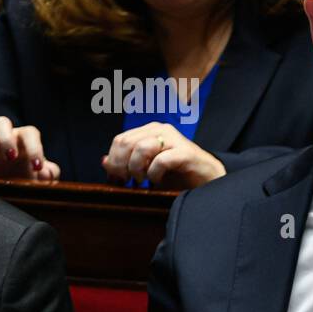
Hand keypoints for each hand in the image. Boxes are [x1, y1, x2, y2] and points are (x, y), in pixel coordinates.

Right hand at [0, 117, 59, 180]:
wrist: (5, 192)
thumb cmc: (25, 180)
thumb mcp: (40, 179)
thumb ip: (49, 174)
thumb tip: (47, 173)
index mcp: (23, 141)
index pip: (30, 133)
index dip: (34, 147)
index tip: (36, 167)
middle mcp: (3, 138)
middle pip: (1, 122)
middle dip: (5, 138)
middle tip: (10, 158)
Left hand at [101, 122, 224, 188]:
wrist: (209, 179)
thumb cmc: (178, 174)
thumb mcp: (146, 168)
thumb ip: (126, 163)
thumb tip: (104, 161)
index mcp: (150, 131)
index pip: (120, 140)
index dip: (113, 160)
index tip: (116, 179)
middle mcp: (161, 130)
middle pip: (127, 142)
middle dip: (122, 165)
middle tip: (128, 181)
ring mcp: (174, 139)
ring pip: (141, 148)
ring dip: (137, 168)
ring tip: (143, 180)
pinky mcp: (185, 152)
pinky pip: (161, 160)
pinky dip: (154, 173)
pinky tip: (157, 181)